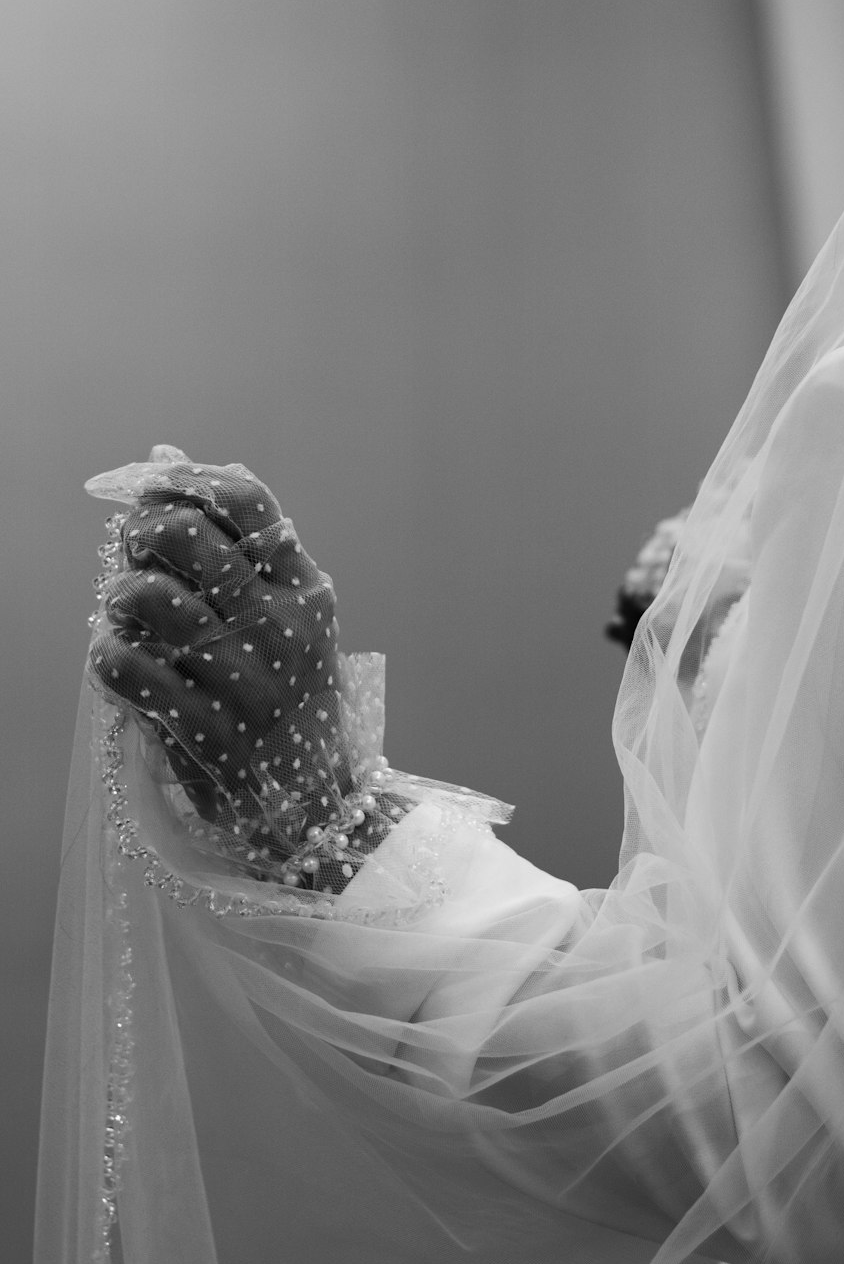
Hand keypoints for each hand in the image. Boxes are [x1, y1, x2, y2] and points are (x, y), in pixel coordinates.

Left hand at [89, 457, 345, 833]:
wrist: (314, 808)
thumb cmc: (289, 700)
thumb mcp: (285, 616)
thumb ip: (234, 542)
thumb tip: (167, 455)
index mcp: (306, 589)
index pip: (245, 500)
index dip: (184, 481)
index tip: (155, 492)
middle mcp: (281, 626)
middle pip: (188, 535)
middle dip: (143, 532)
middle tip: (137, 555)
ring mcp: (245, 679)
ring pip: (148, 597)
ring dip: (119, 599)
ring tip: (127, 617)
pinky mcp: (206, 730)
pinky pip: (126, 668)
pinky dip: (109, 657)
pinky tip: (123, 663)